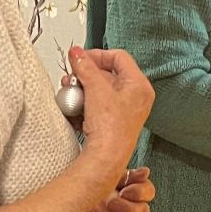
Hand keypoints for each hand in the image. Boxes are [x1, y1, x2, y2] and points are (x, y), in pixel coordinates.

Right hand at [67, 46, 153, 175]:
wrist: (106, 157)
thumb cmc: (111, 129)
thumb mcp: (96, 88)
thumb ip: (85, 67)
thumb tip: (77, 54)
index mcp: (139, 85)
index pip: (119, 57)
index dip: (97, 55)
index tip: (80, 58)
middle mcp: (136, 97)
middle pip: (108, 74)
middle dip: (86, 75)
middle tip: (72, 77)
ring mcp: (126, 111)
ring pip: (100, 91)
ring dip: (82, 90)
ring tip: (70, 93)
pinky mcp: (114, 122)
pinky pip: (98, 106)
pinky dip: (85, 105)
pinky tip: (75, 109)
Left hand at [75, 165, 153, 211]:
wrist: (62, 193)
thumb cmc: (83, 179)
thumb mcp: (106, 170)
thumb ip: (128, 172)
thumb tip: (145, 173)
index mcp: (131, 190)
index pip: (148, 193)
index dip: (140, 193)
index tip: (125, 189)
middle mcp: (126, 207)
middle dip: (125, 208)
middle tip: (110, 201)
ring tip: (94, 207)